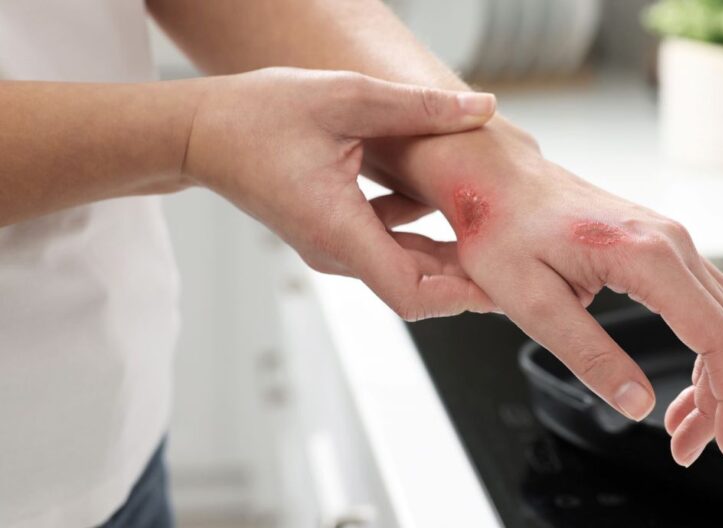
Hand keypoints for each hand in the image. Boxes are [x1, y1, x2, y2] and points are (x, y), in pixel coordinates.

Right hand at [182, 67, 499, 318]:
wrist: (202, 133)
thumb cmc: (256, 116)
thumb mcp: (344, 97)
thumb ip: (418, 107)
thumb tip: (481, 109)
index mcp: (338, 229)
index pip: (411, 291)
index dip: (462, 295)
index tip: (502, 284)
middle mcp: (336, 251)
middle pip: (418, 287)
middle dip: (469, 277)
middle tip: (517, 257)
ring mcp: (334, 248)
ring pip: (407, 269)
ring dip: (450, 256)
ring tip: (494, 232)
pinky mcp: (334, 235)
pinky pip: (390, 248)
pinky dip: (423, 236)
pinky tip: (445, 204)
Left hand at [367, 121, 722, 466]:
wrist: (495, 179)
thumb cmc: (502, 230)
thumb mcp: (534, 304)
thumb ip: (590, 357)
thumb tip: (638, 405)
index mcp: (645, 256)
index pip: (715, 338)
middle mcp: (668, 240)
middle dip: (721, 398)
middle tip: (692, 446)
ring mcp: (666, 237)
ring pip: (718, 316)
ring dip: (712, 374)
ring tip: (684, 422)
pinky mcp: (655, 242)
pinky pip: (699, 298)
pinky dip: (700, 343)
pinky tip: (681, 376)